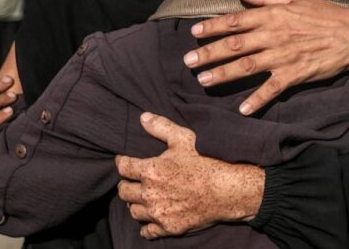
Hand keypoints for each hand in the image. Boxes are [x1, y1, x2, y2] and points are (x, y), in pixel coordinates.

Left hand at [116, 113, 264, 239]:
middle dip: (127, 183)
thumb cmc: (206, 160)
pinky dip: (146, 226)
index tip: (125, 160)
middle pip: (124, 191)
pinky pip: (147, 231)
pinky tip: (151, 217)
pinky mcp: (168, 227)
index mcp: (150, 170)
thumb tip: (143, 117)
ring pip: (133, 211)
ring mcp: (158, 212)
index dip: (122, 162)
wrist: (226, 189)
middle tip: (134, 180)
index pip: (123, 167)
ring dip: (136, 203)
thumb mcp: (184, 138)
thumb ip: (161, 127)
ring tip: (143, 197)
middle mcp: (150, 193)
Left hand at [183, 0, 348, 114]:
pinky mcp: (295, 74)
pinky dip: (257, 100)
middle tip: (187, 61)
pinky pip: (272, 89)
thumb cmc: (326, 14)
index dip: (212, 26)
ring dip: (223, 74)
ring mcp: (283, 56)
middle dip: (208, 52)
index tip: (193, 32)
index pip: (235, 20)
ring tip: (203, 80)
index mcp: (272, 15)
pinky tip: (243, 109)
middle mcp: (273, 35)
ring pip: (246, 66)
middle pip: (234, 44)